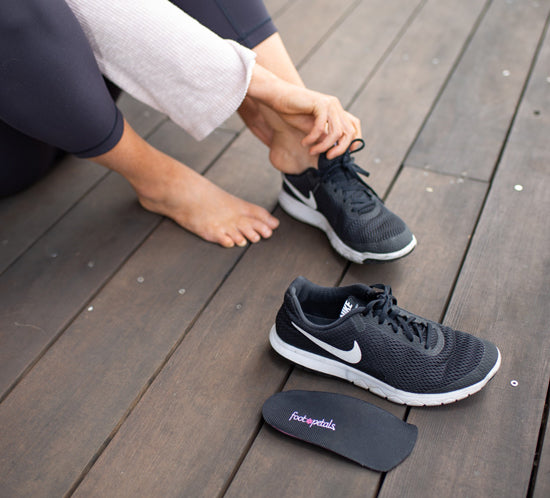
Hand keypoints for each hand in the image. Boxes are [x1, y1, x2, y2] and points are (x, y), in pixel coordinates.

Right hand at [246, 64, 361, 157]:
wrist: (278, 97)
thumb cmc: (293, 112)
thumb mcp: (312, 129)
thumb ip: (324, 137)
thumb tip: (333, 151)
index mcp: (336, 110)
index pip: (354, 126)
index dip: (355, 140)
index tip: (347, 153)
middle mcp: (335, 106)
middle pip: (349, 132)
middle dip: (340, 149)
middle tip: (328, 157)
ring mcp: (329, 104)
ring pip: (336, 132)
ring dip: (324, 146)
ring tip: (312, 151)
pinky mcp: (319, 103)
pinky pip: (321, 126)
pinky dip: (313, 138)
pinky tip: (304, 142)